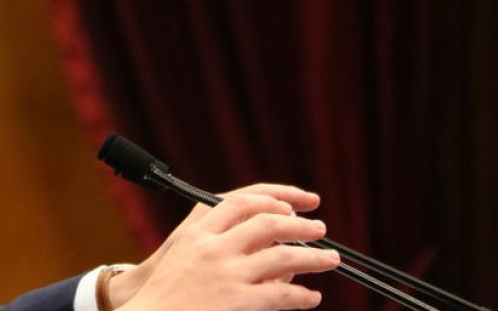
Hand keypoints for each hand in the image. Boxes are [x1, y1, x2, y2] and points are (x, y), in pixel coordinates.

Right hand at [108, 184, 339, 310]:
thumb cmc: (166, 290)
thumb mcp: (184, 253)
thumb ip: (217, 239)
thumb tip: (264, 241)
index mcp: (197, 230)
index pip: (243, 200)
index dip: (275, 198)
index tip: (297, 204)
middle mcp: (213, 247)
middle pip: (267, 222)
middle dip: (300, 225)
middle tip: (320, 229)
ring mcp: (226, 273)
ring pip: (283, 256)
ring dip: (313, 256)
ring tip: (331, 259)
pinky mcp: (237, 301)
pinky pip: (280, 294)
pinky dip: (300, 296)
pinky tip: (311, 297)